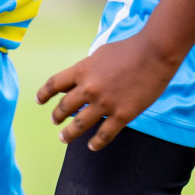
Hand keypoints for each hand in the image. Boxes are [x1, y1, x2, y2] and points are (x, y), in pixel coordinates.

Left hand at [36, 33, 178, 150]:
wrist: (154, 53)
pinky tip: (91, 146)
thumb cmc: (129, 49)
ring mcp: (105, 103)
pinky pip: (104, 134)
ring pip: (79, 124)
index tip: (39, 100)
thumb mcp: (100, 53)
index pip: (55, 84)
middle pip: (64, 106)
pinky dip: (96, 143)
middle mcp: (89, 88)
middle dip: (56, 116)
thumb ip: (88, 68)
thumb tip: (80, 79)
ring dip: (69, 133)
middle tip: (54, 121)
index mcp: (82, 70)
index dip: (44, 93)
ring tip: (63, 138)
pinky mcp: (122, 115)